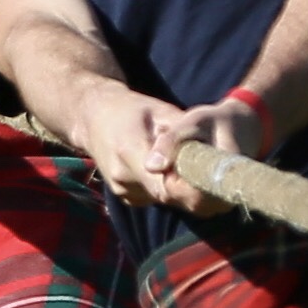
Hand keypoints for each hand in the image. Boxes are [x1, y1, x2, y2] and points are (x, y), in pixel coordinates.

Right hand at [83, 86, 260, 214]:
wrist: (93, 117)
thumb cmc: (132, 109)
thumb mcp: (160, 112)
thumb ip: (180, 138)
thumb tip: (205, 157)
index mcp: (129, 151)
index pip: (167, 185)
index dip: (193, 190)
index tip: (215, 183)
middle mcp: (122, 176)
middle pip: (168, 195)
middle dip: (193, 189)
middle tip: (215, 177)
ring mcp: (121, 189)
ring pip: (163, 198)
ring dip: (181, 189)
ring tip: (190, 167)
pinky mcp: (125, 196)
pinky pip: (155, 197)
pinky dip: (168, 188)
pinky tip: (170, 171)